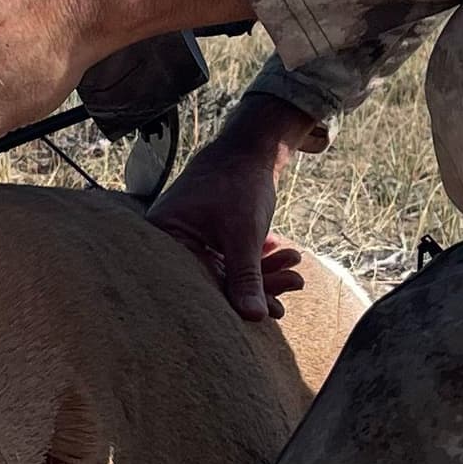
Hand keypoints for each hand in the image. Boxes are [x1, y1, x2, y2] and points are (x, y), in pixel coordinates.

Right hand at [148, 98, 321, 320]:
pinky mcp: (206, 233)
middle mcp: (171, 240)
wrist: (249, 146)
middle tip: (294, 285)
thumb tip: (255, 317)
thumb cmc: (238, 182)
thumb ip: (247, 276)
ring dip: (265, 271)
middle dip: (260, 283)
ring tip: (296, 269)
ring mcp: (189, 236)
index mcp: (166, 237)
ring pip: (228, 269)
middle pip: (215, 279)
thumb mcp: (244, 234)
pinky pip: (231, 256)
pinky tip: (285, 255)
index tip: (275, 310)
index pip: (199, 284)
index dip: (237, 302)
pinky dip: (258, 258)